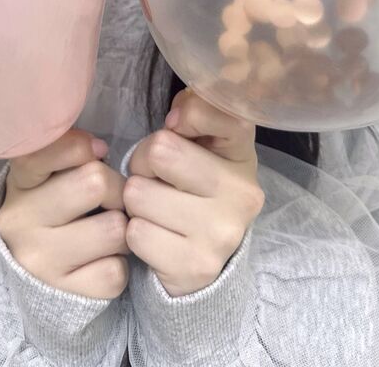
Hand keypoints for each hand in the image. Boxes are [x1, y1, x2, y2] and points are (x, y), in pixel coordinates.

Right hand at [0, 128, 130, 299]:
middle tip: (111, 199)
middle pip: (95, 183)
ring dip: (121, 229)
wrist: (31, 273)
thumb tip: (101, 149)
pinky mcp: (63, 294)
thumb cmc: (52, 208)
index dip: (82, 146)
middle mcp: (21, 223)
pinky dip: (119, 265)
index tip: (95, 153)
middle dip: (116, 188)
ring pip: (114, 229)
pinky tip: (101, 260)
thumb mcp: (47, 174)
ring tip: (107, 230)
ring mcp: (40, 262)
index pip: (48, 150)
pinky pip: (115, 272)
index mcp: (19, 184)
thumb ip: (69, 152)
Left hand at [123, 88, 264, 297]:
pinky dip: (136, 233)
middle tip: (156, 177)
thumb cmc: (194, 184)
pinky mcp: (196, 267)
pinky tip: (156, 234)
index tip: (179, 129)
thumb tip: (175, 119)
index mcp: (243, 153)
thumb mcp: (204, 142)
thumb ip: (192, 112)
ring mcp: (222, 234)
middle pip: (159, 151)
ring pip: (138, 194)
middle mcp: (241, 194)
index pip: (209, 111)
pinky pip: (136, 233)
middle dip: (144, 162)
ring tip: (155, 207)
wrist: (204, 255)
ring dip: (135, 200)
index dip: (184, 116)